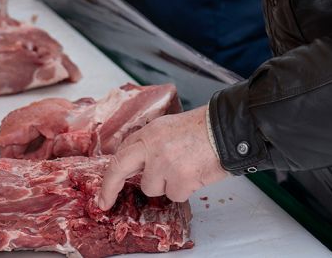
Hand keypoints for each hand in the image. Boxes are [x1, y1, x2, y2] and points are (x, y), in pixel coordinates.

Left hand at [97, 105, 229, 208]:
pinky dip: (185, 189)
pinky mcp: (180, 180)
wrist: (227, 131)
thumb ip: (150, 145)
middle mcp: (153, 147)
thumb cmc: (203, 130)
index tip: (104, 191)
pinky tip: (195, 173)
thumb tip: (137, 166)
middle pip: (121, 170)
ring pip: (154, 188)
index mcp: (149, 133)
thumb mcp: (169, 128)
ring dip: (167, 184)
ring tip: (186, 168)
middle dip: (110, 188)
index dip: (110, 175)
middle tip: (105, 201)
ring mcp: (165, 164)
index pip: (121, 154)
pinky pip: (175, 195)